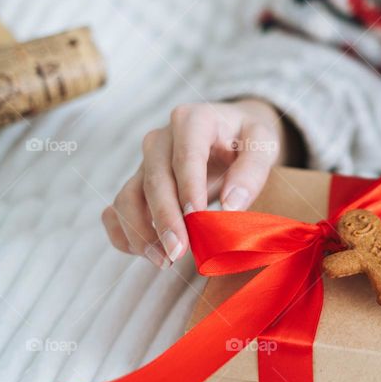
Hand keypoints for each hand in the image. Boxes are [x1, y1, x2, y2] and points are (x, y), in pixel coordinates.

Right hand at [102, 99, 304, 267]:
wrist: (232, 133)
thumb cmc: (247, 138)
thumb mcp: (263, 144)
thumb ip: (252, 171)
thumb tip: (232, 206)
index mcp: (192, 120)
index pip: (185, 157)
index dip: (189, 189)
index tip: (198, 218)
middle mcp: (161, 139)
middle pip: (154, 181)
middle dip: (164, 219)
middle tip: (178, 252)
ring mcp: (144, 162)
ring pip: (128, 197)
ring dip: (140, 232)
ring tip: (163, 261)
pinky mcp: (137, 184)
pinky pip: (117, 210)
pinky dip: (124, 233)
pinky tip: (147, 253)